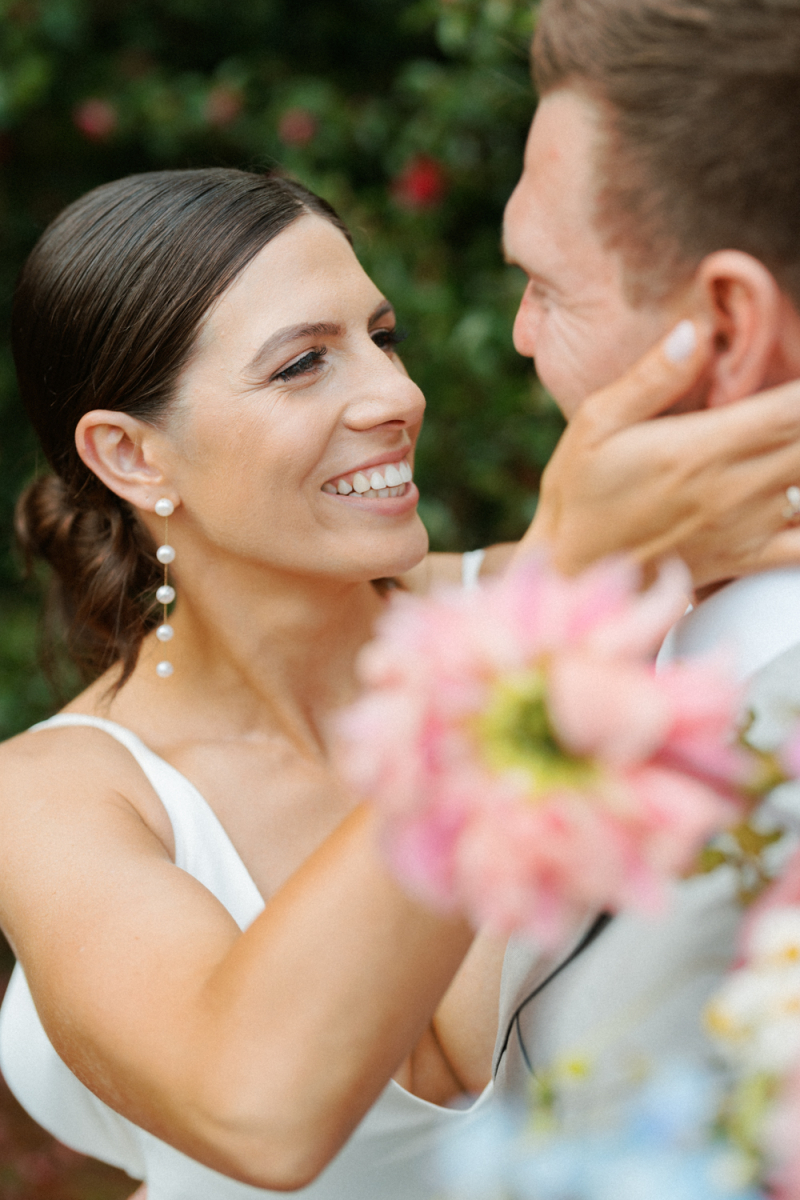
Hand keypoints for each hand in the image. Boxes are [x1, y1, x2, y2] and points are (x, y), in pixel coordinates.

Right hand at [521, 321, 799, 587]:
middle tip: (791, 414)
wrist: (572, 575)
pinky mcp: (747, 559)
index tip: (798, 373)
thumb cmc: (578, 495)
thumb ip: (650, 378)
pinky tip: (796, 496)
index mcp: (703, 447)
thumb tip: (694, 332)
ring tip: (787, 444)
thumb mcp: (594, 425)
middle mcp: (736, 488)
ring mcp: (748, 527)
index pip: (792, 409)